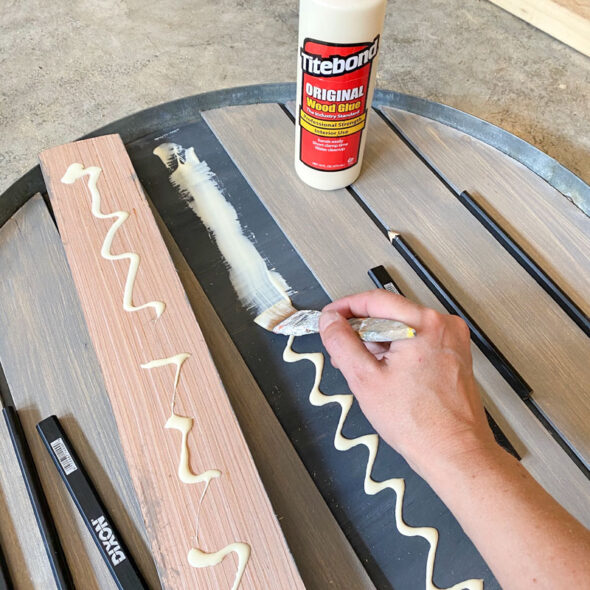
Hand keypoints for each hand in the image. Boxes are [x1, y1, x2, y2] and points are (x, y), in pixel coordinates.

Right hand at [319, 290, 496, 475]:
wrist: (454, 453)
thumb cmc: (422, 425)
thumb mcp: (365, 379)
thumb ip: (341, 343)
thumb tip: (330, 322)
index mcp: (425, 324)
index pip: (374, 299)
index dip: (345, 307)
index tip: (330, 318)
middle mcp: (443, 326)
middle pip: (389, 313)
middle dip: (361, 330)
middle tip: (342, 349)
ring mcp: (452, 340)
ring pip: (402, 327)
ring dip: (378, 342)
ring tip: (365, 369)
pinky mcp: (453, 354)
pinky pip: (416, 340)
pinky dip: (396, 351)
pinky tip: (386, 373)